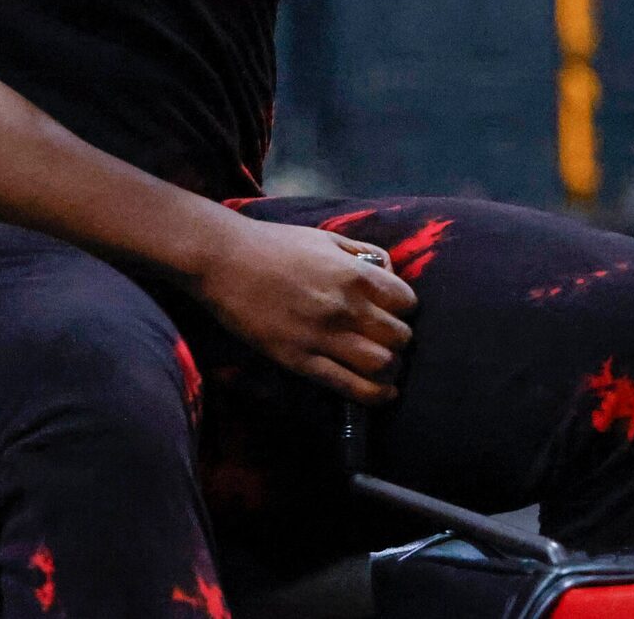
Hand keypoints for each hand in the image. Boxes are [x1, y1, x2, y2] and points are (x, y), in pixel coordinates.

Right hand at [193, 217, 417, 402]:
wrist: (225, 261)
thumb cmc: (276, 244)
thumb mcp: (328, 237)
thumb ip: (364, 254)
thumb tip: (390, 275)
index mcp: (355, 274)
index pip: (407, 302)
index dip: (404, 309)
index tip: (393, 312)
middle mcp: (346, 307)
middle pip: (400, 337)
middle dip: (399, 340)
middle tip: (386, 340)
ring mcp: (323, 337)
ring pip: (382, 365)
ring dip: (389, 368)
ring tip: (383, 367)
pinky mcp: (300, 361)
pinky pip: (349, 387)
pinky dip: (373, 396)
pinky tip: (380, 395)